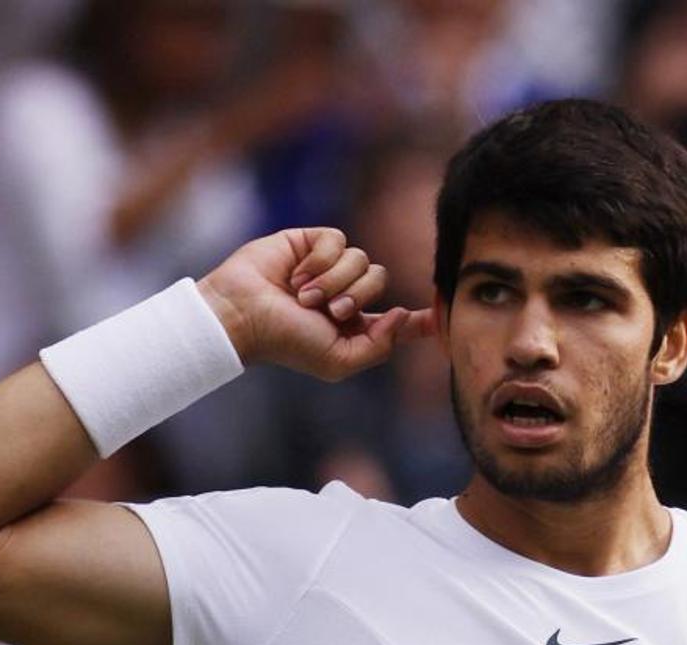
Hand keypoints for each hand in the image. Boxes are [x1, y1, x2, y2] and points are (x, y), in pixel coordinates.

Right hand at [198, 228, 435, 380]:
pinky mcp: (312, 243)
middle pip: (380, 280)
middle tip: (327, 311)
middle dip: (356, 296)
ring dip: (334, 281)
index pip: (395, 320)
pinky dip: (320, 260)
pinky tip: (296, 274)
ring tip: (304, 295)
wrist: (244, 315)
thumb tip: (401, 316)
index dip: (421, 319)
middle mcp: (345, 294)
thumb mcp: (337, 361)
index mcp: (354, 326)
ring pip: (361, 259)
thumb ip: (377, 347)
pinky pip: (339, 241)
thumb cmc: (285, 342)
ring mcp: (329, 267)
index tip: (442, 316)